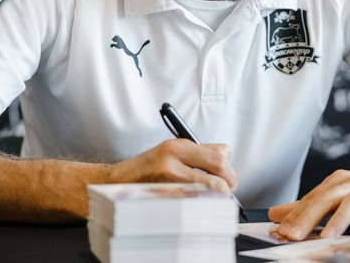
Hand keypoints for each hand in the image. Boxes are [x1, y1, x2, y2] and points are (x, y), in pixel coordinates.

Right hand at [105, 139, 237, 194]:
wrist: (119, 180)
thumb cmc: (147, 167)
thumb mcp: (173, 150)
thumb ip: (200, 151)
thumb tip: (226, 154)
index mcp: (178, 146)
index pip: (218, 155)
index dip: (229, 169)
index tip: (229, 176)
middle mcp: (173, 159)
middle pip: (218, 168)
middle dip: (228, 182)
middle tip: (228, 189)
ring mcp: (169, 178)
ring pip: (210, 187)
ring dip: (217, 194)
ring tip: (215, 197)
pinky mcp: (165, 195)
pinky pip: (195, 201)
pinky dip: (202, 203)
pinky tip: (199, 203)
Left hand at [268, 165, 349, 239]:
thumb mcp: (343, 194)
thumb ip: (311, 204)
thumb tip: (278, 214)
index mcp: (340, 182)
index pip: (313, 198)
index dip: (294, 214)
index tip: (278, 231)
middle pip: (328, 197)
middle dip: (309, 216)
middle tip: (293, 235)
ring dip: (339, 219)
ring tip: (326, 237)